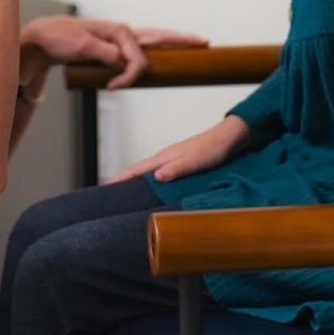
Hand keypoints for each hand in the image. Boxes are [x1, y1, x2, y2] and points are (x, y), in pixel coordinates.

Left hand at [22, 17, 209, 91]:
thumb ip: (105, 54)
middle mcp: (122, 33)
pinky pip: (140, 48)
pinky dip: (154, 50)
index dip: (131, 75)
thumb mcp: (80, 47)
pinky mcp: (113, 46)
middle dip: (180, 40)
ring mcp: (119, 39)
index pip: (137, 57)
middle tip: (204, 42)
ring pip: (152, 41)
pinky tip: (165, 50)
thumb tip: (124, 62)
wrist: (41, 39)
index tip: (114, 87)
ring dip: (171, 43)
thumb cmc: (58, 39)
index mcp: (117, 32)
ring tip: (192, 43)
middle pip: (158, 36)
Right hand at [110, 115, 250, 182]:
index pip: (136, 169)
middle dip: (122, 181)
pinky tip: (152, 189)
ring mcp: (171, 159)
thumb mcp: (195, 161)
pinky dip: (149, 181)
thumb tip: (156, 177)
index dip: (120, 179)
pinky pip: (158, 173)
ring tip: (124, 195)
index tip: (105, 188)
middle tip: (108, 196)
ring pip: (147, 172)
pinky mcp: (179, 163)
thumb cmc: (213, 149)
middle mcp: (164, 158)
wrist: (229, 138)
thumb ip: (176, 169)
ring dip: (135, 182)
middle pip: (137, 170)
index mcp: (164, 157)